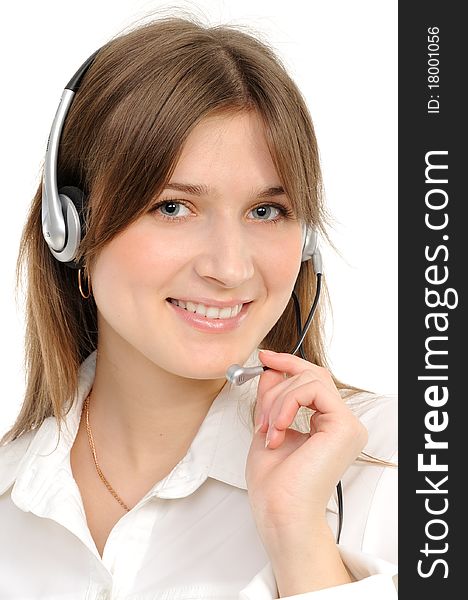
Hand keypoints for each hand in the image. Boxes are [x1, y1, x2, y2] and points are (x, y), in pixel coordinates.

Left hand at [245, 350, 367, 536]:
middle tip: (260, 402)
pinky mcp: (344, 426)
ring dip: (276, 401)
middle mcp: (342, 423)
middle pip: (313, 375)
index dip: (288, 364)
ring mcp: (347, 425)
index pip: (313, 380)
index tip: (264, 358)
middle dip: (278, 383)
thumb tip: (270, 368)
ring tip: (267, 430)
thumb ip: (272, 398)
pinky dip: (285, 404)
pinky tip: (277, 429)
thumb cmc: (274, 483)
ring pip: (309, 380)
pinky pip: (311, 390)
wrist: (280, 512)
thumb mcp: (268, 427)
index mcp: (328, 425)